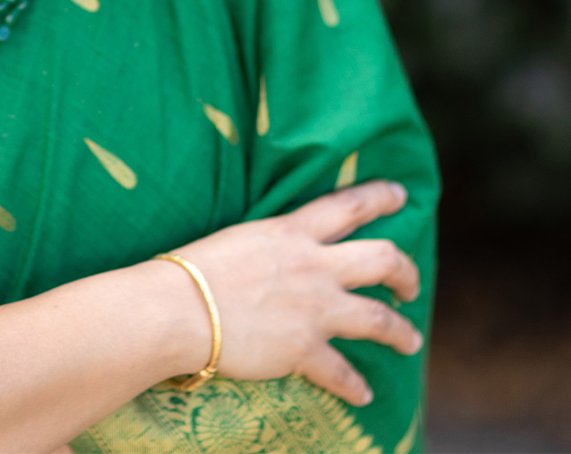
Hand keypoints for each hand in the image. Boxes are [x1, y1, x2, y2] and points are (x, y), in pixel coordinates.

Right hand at [166, 180, 421, 406]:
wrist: (179, 307)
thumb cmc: (195, 268)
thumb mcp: (242, 238)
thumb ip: (272, 243)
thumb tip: (278, 250)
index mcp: (292, 232)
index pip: (349, 205)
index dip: (380, 197)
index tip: (401, 195)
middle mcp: (313, 265)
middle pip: (383, 258)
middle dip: (405, 272)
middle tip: (409, 285)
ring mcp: (314, 308)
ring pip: (380, 318)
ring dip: (401, 332)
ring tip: (410, 341)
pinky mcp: (306, 349)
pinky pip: (344, 373)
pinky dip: (356, 387)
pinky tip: (363, 395)